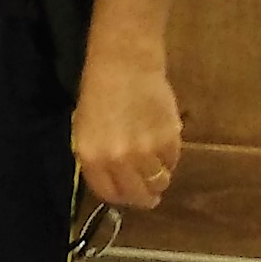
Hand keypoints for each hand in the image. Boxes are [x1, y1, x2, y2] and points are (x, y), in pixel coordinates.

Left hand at [72, 53, 184, 210]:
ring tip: (157, 163)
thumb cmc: (100, 92)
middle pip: (137, 195)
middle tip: (150, 193)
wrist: (125, 63)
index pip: (110, 195)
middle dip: (144, 197)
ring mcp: (145, 152)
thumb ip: (100, 160)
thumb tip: (118, 183)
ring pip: (159, 182)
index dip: (121, 198)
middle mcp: (117, 160)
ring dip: (159, 178)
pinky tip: (162, 141)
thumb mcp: (86, 130)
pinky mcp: (168, 141)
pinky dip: (170, 157)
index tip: (128, 196)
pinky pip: (173, 162)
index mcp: (90, 157)